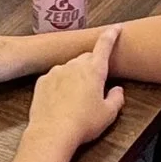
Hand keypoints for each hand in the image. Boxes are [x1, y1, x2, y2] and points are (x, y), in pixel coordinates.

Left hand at [29, 25, 122, 149]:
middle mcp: (74, 66)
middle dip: (92, 66)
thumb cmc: (82, 124)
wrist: (52, 132)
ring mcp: (56, 72)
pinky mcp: (42, 81)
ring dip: (75, 76)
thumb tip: (118, 91)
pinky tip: (61, 101)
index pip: (104, 45)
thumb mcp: (108, 114)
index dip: (111, 35)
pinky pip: (55, 77)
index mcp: (94, 70)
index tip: (115, 28)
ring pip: (69, 67)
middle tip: (95, 84)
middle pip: (86, 58)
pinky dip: (60, 84)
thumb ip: (116, 99)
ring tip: (76, 99)